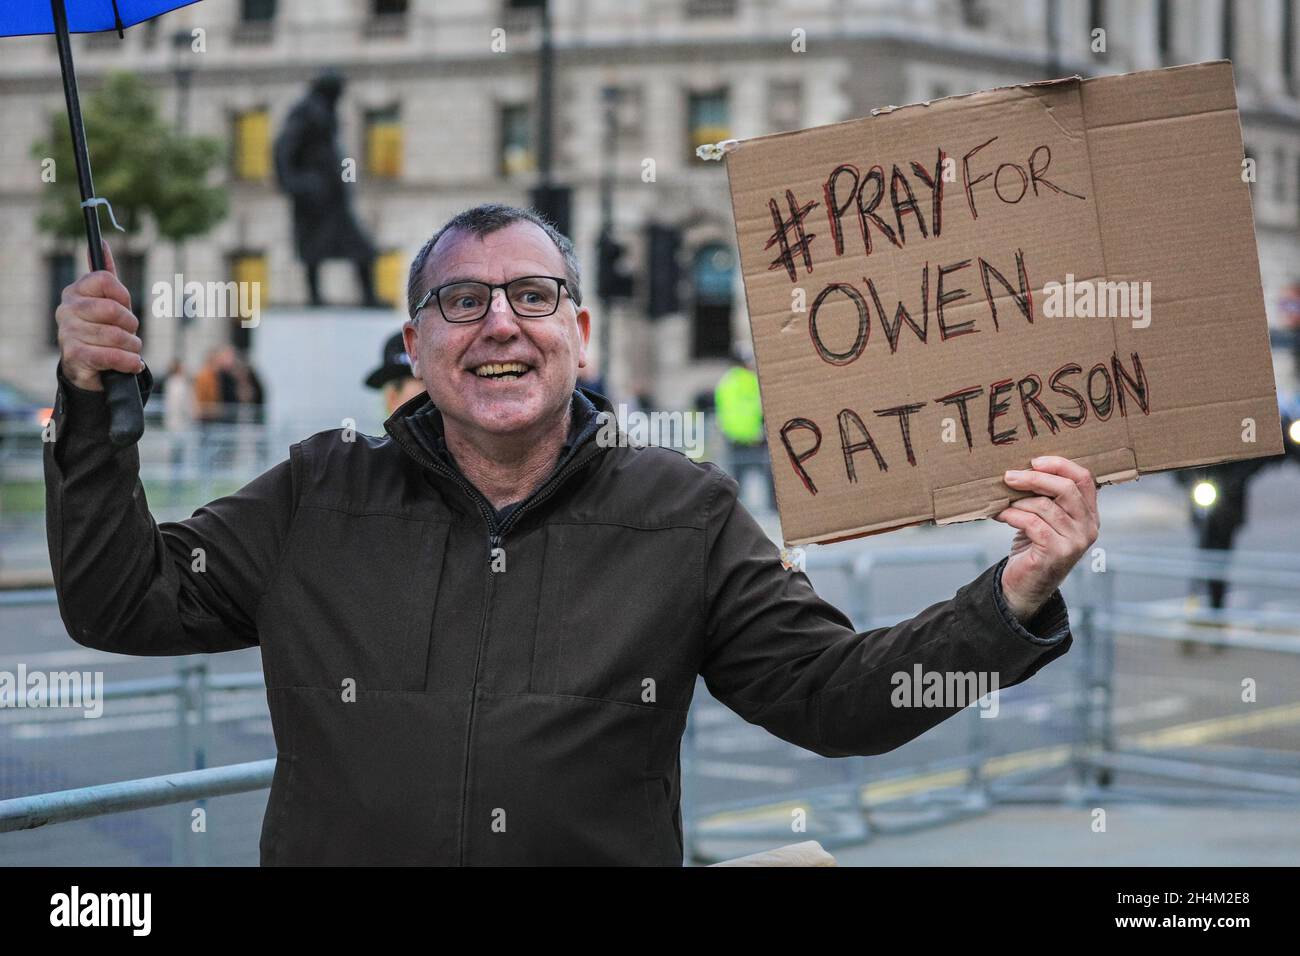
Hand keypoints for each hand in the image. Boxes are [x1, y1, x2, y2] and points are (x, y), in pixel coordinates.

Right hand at [54, 240, 142, 391]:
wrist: (87, 368)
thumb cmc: (102, 329)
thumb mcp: (107, 302)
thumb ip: (107, 276)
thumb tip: (102, 243)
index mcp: (75, 291)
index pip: (105, 279)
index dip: (123, 295)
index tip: (125, 307)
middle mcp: (66, 309)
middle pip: (113, 309)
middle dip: (131, 324)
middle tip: (129, 332)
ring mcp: (67, 332)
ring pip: (116, 335)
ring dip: (133, 346)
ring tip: (130, 349)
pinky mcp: (75, 355)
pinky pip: (112, 356)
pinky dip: (130, 361)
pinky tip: (133, 363)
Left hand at [993, 455, 1099, 621]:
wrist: (1026, 586)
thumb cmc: (1033, 546)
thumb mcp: (1044, 518)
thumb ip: (1045, 497)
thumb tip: (1021, 468)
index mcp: (1089, 514)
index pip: (1084, 478)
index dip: (1060, 465)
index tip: (1034, 461)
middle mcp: (1088, 527)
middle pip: (1066, 489)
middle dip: (1034, 478)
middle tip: (1009, 476)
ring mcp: (1075, 542)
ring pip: (1046, 507)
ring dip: (1018, 501)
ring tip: (1003, 503)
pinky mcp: (1057, 553)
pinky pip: (1033, 524)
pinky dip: (1013, 516)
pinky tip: (1001, 516)